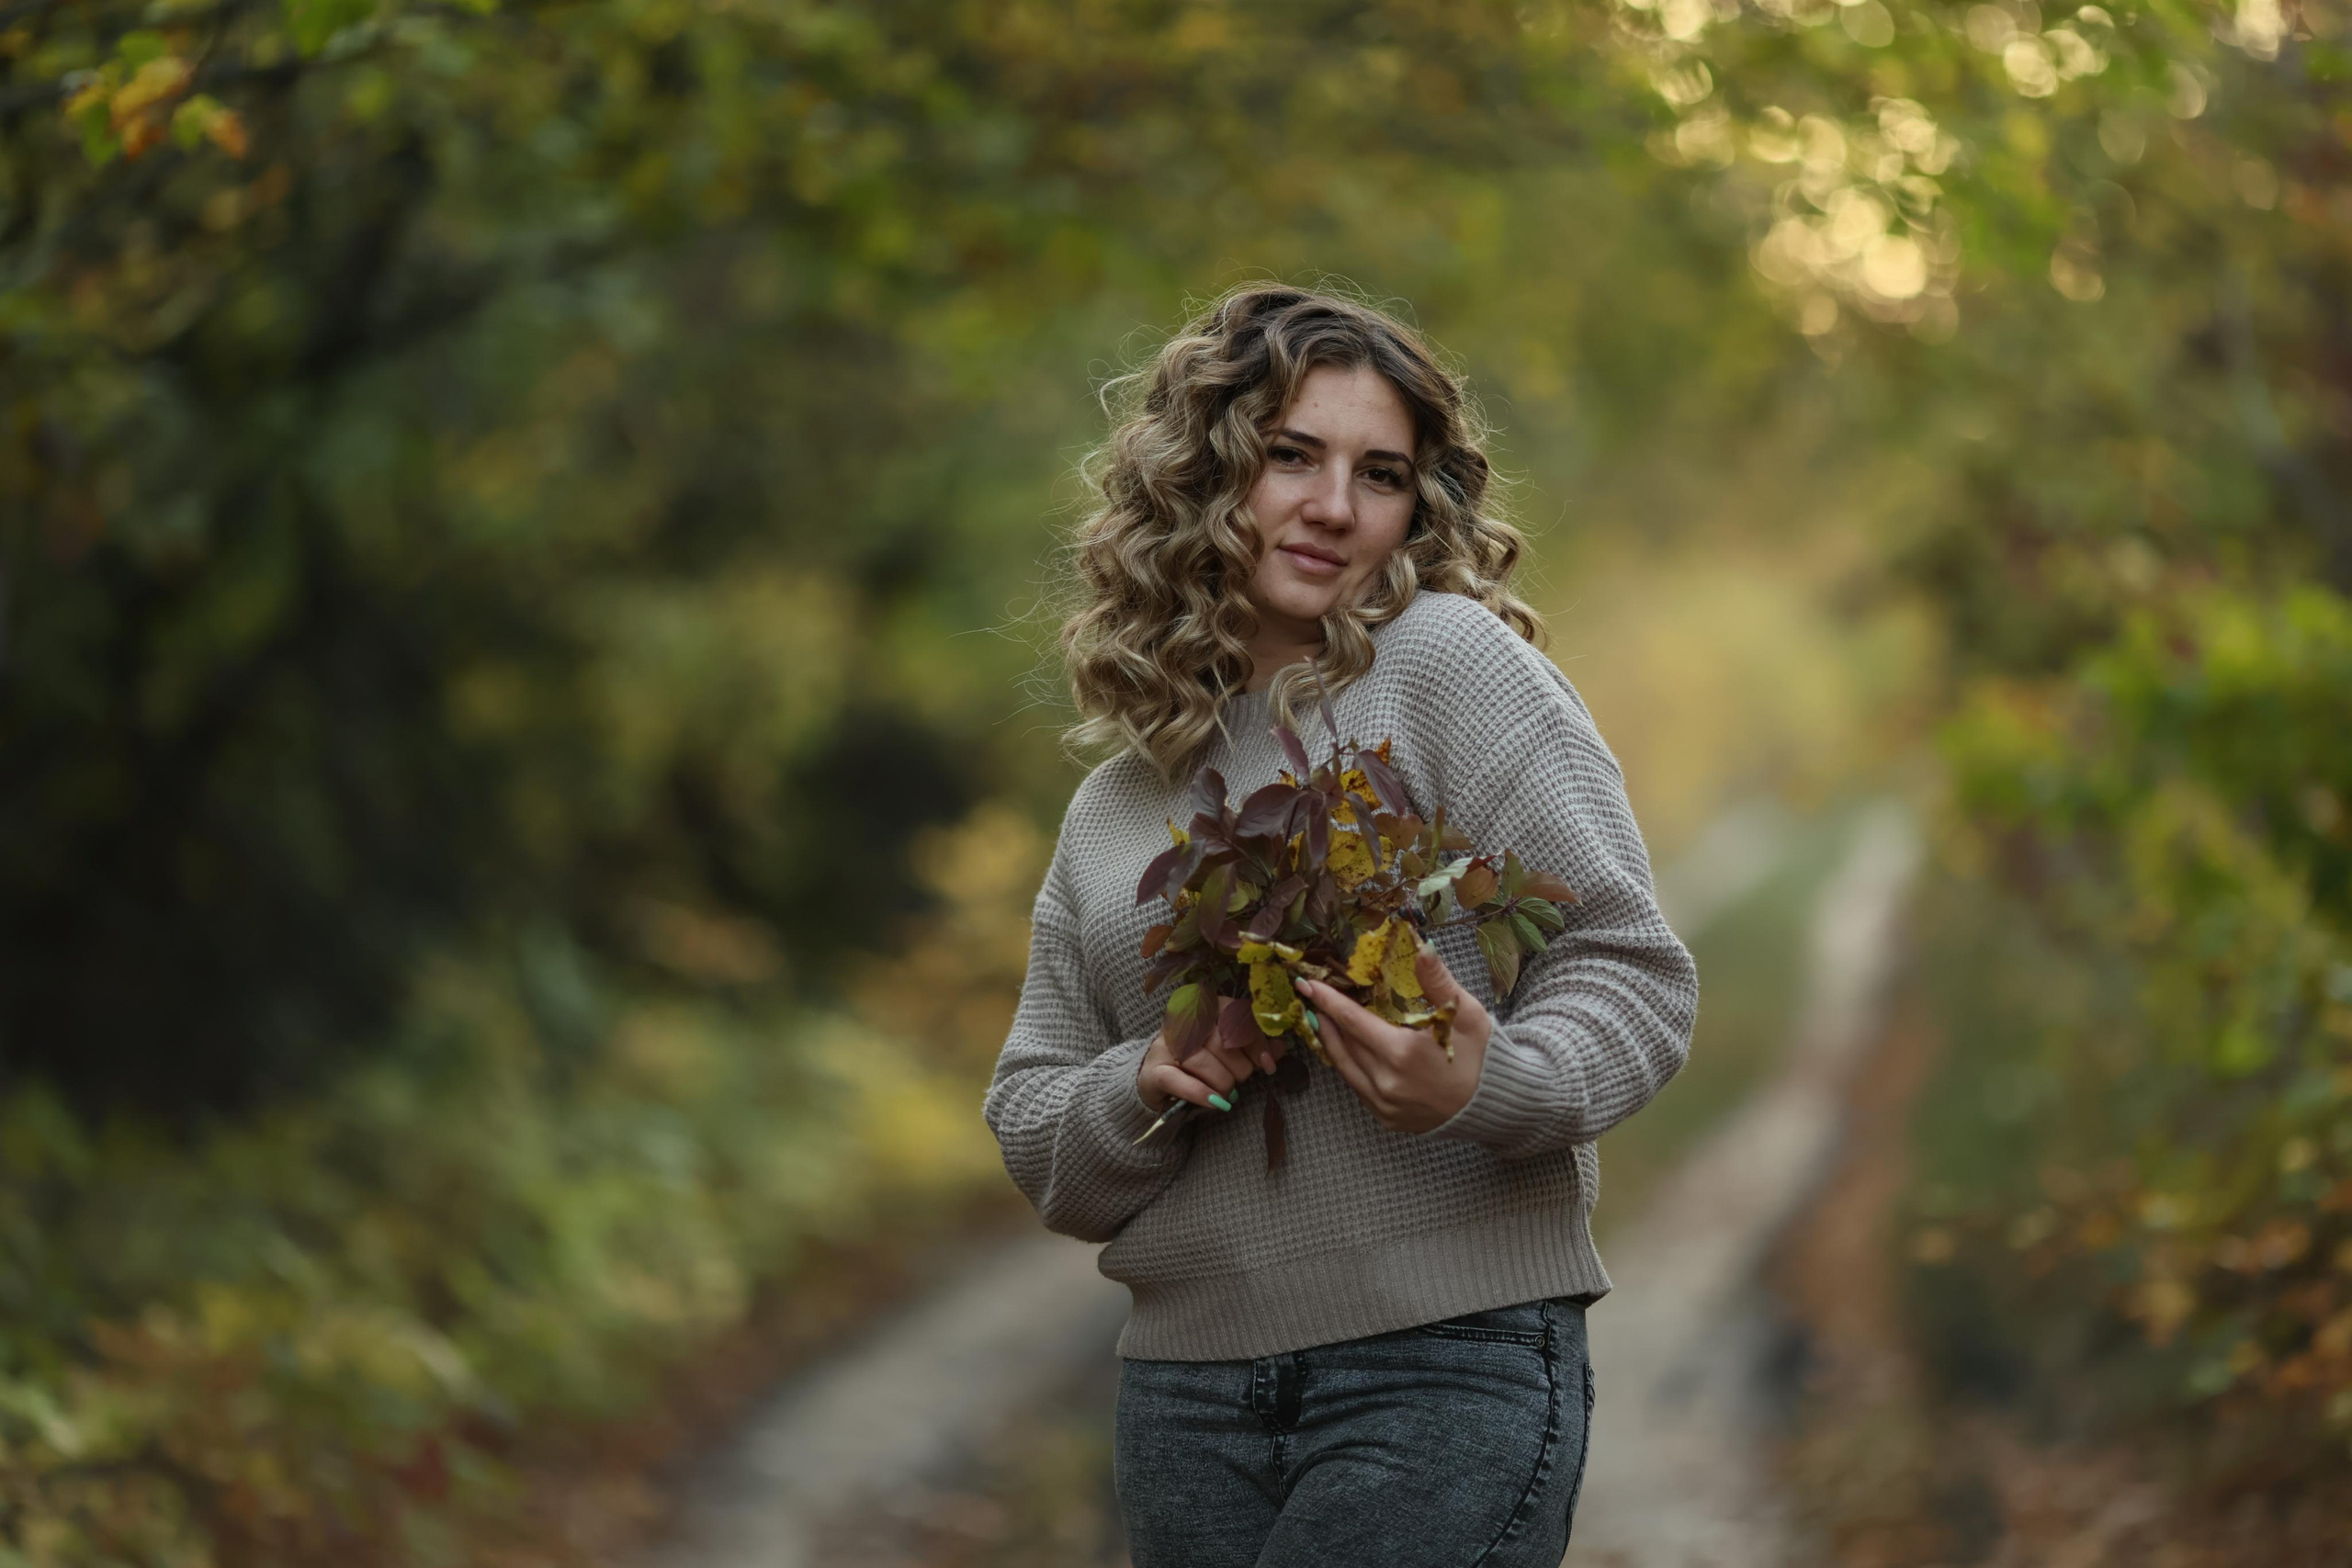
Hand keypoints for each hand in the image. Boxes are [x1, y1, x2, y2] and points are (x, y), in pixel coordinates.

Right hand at [1137, 1024, 1278, 1115]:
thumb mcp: (1229, 1051)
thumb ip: (1253, 1046)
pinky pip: (1182, 1082)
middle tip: (1243, 1079)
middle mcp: (1182, 1022)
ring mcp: (1165, 1046)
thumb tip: (1281, 1047)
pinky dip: (1203, 1094)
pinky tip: (1216, 1103)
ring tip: (1228, 1094)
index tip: (1268, 1063)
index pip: (1234, 1014)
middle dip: (1240, 1067)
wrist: (1158, 1079)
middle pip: (1220, 1040)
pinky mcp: (1155, 1071)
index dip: (1255, 1039)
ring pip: (1202, 1061)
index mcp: (1203, 1009)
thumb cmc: (1200, 1062)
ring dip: (1223, 1083)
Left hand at [1297, 944, 1493, 1134]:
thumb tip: (1421, 947)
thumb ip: (1437, 981)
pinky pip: (1358, 1089)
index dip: (1327, 1001)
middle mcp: (1387, 1083)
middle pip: (1344, 1044)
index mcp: (1402, 1053)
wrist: (1495, 1105)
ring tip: (1323, 1021)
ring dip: (1333, 1043)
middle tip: (1314, 998)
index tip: (1306, 985)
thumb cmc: (1482, 1056)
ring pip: (1345, 1069)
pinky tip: (1349, 1050)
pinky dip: (1349, 1067)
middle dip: (1326, 1019)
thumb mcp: (1464, 1014)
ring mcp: (1385, 1105)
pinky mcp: (1387, 1119)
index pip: (1352, 1021)